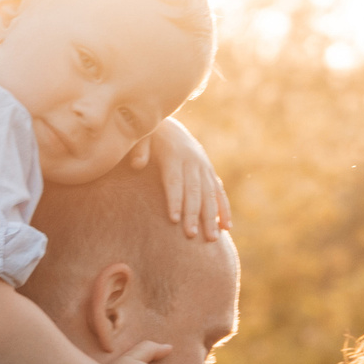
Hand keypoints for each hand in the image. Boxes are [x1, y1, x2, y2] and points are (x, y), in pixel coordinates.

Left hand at [128, 117, 231, 240]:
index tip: (175, 220)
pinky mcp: (210, 173)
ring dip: (212, 217)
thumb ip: (139, 150)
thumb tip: (137, 164)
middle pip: (194, 192)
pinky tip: (226, 227)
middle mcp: (192, 163)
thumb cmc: (151, 137)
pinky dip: (224, 210)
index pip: (175, 182)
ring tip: (212, 238)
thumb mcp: (141, 137)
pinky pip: (219, 193)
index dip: (175, 200)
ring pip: (210, 195)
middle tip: (192, 235)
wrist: (168, 125)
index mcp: (174, 156)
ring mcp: (204, 168)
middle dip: (194, 215)